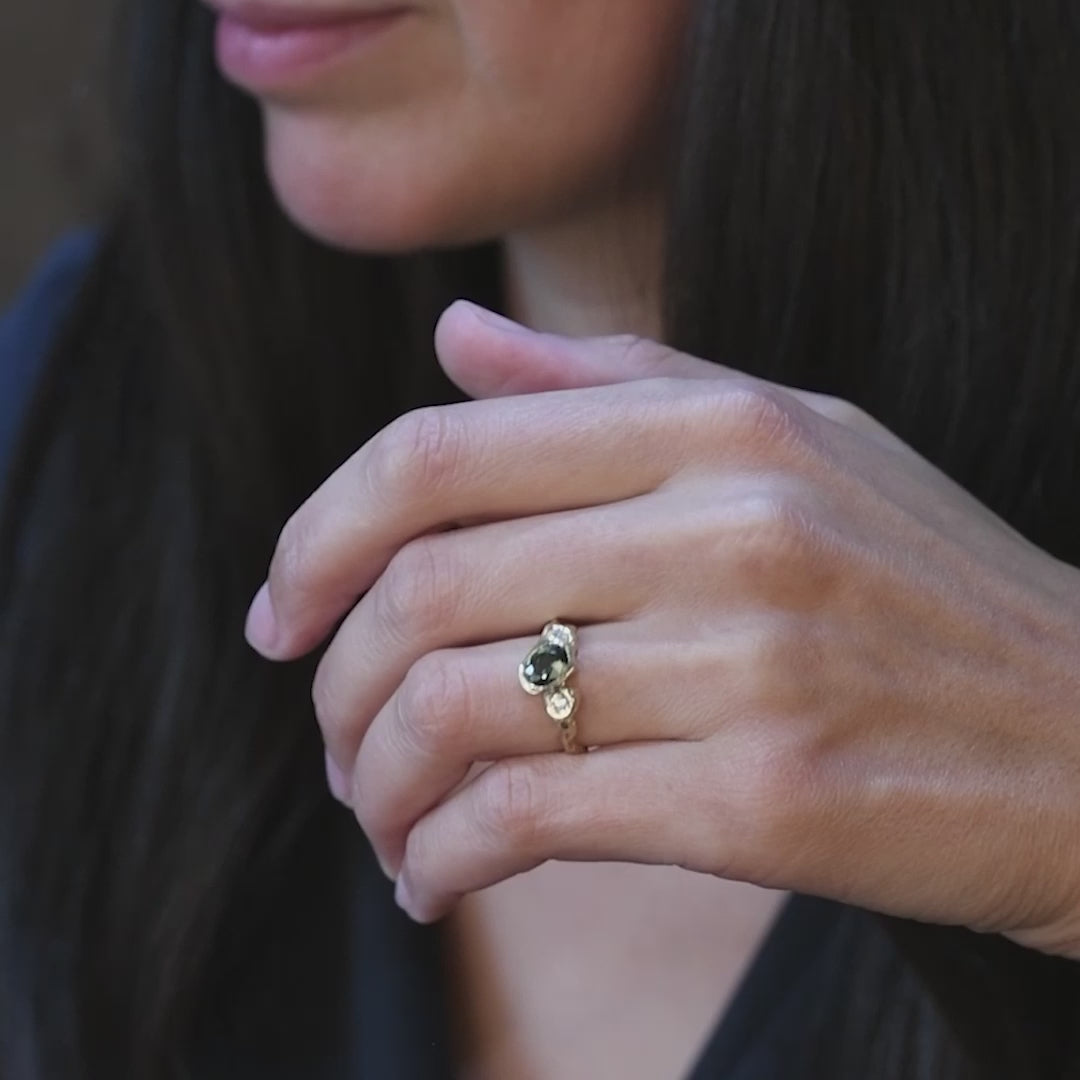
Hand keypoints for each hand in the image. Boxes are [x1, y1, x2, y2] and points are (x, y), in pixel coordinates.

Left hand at [244, 301, 1079, 958]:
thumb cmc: (924, 586)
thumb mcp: (792, 438)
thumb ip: (608, 377)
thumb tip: (452, 342)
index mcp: (716, 427)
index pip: (437, 453)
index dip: (318, 534)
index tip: (282, 612)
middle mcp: (725, 527)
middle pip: (424, 588)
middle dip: (333, 682)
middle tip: (330, 737)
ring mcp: (747, 664)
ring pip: (458, 712)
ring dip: (377, 782)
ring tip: (379, 816)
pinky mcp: (762, 801)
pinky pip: (528, 819)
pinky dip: (443, 856)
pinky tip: (435, 877)